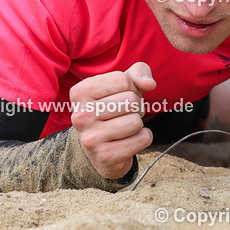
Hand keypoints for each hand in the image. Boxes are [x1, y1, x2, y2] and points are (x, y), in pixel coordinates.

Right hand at [69, 61, 154, 178]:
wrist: (101, 148)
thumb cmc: (113, 108)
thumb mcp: (123, 84)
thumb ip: (138, 72)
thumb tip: (150, 84)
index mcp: (80, 92)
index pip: (123, 80)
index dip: (131, 88)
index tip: (119, 98)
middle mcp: (80, 115)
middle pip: (131, 100)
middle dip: (136, 107)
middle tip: (124, 115)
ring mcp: (91, 138)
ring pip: (136, 121)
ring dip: (138, 124)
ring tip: (125, 128)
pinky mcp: (105, 156)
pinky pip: (142, 139)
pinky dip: (143, 138)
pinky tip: (129, 141)